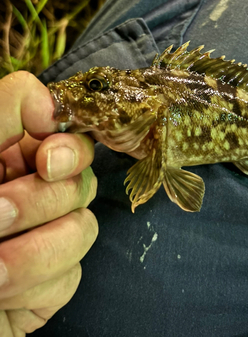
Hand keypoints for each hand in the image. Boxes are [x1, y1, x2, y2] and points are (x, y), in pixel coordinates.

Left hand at [0, 71, 97, 335]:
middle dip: (38, 203)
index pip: (67, 133)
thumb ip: (3, 109)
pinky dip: (32, 287)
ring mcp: (44, 234)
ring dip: (33, 254)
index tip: (46, 162)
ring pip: (83, 228)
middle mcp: (31, 188)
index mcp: (9, 154)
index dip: (69, 146)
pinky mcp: (49, 281)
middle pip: (82, 179)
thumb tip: (49, 107)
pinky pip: (70, 275)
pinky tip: (1, 296)